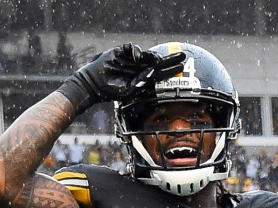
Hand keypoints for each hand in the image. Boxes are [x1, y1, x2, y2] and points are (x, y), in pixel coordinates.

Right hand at [57, 43, 185, 114]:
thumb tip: (152, 73)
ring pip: (146, 54)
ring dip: (153, 56)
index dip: (170, 69)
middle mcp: (139, 67)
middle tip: (183, 55)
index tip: (181, 66)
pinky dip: (136, 51)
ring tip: (159, 59)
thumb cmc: (111, 90)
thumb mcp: (128, 90)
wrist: (94, 83)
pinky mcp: (121, 52)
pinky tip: (138, 56)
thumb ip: (140, 82)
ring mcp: (131, 59)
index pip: (160, 73)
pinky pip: (132, 48)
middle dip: (170, 58)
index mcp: (142, 77)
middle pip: (158, 62)